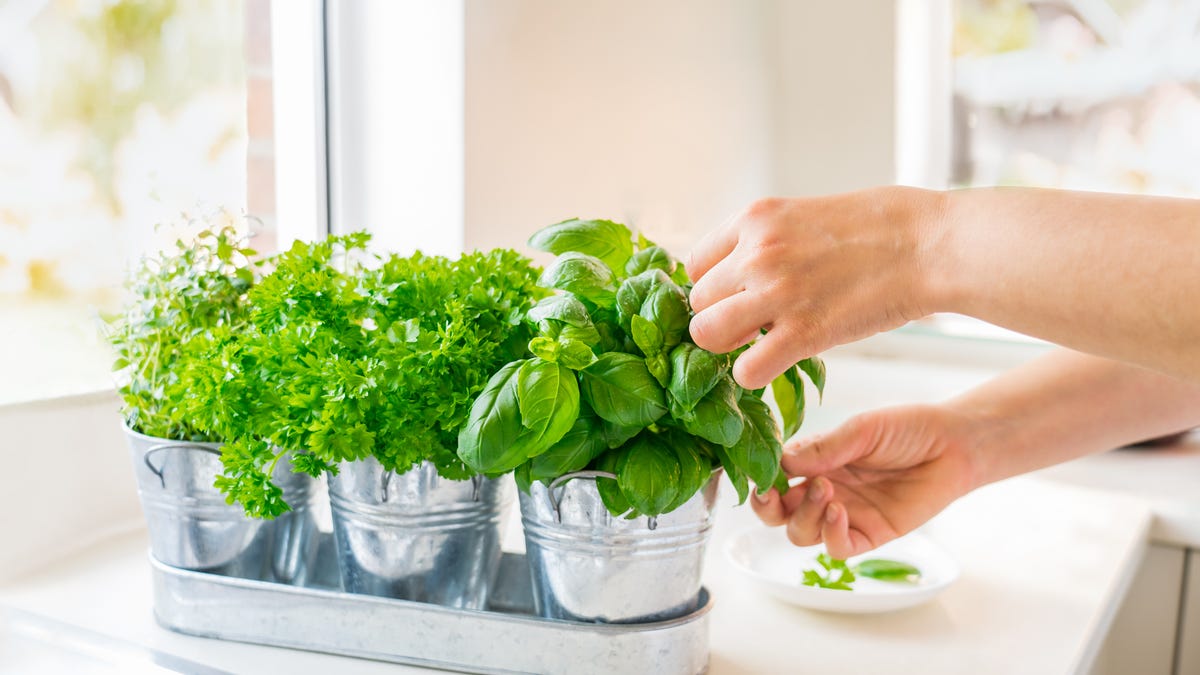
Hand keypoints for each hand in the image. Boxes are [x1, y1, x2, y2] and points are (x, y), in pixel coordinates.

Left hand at [685, 187, 946, 389]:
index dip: (714, 288)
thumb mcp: (806, 213)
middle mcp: (756, 253)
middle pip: (698, 303)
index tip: (737, 298)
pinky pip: (746, 370)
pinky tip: (777, 364)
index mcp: (755, 218)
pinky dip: (754, 375)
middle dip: (720, 318)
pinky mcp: (803, 333)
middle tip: (753, 325)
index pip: (695, 265)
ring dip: (728, 348)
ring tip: (758, 345)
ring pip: (706, 335)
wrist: (930, 244)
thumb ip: (769, 240)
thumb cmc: (881, 226)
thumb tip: (744, 271)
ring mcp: (776, 293)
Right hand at [751, 404, 980, 558]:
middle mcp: (824, 490)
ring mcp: (845, 514)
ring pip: (801, 533)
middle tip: (774, 493)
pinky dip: (830, 535)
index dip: (761, 478)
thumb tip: (781, 460)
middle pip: (778, 513)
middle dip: (767, 507)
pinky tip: (838, 512)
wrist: (954, 445)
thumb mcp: (861, 430)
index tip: (759, 472)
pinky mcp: (870, 534)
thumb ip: (823, 447)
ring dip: (803, 515)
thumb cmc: (907, 429)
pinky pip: (837, 548)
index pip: (774, 476)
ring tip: (825, 490)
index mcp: (815, 461)